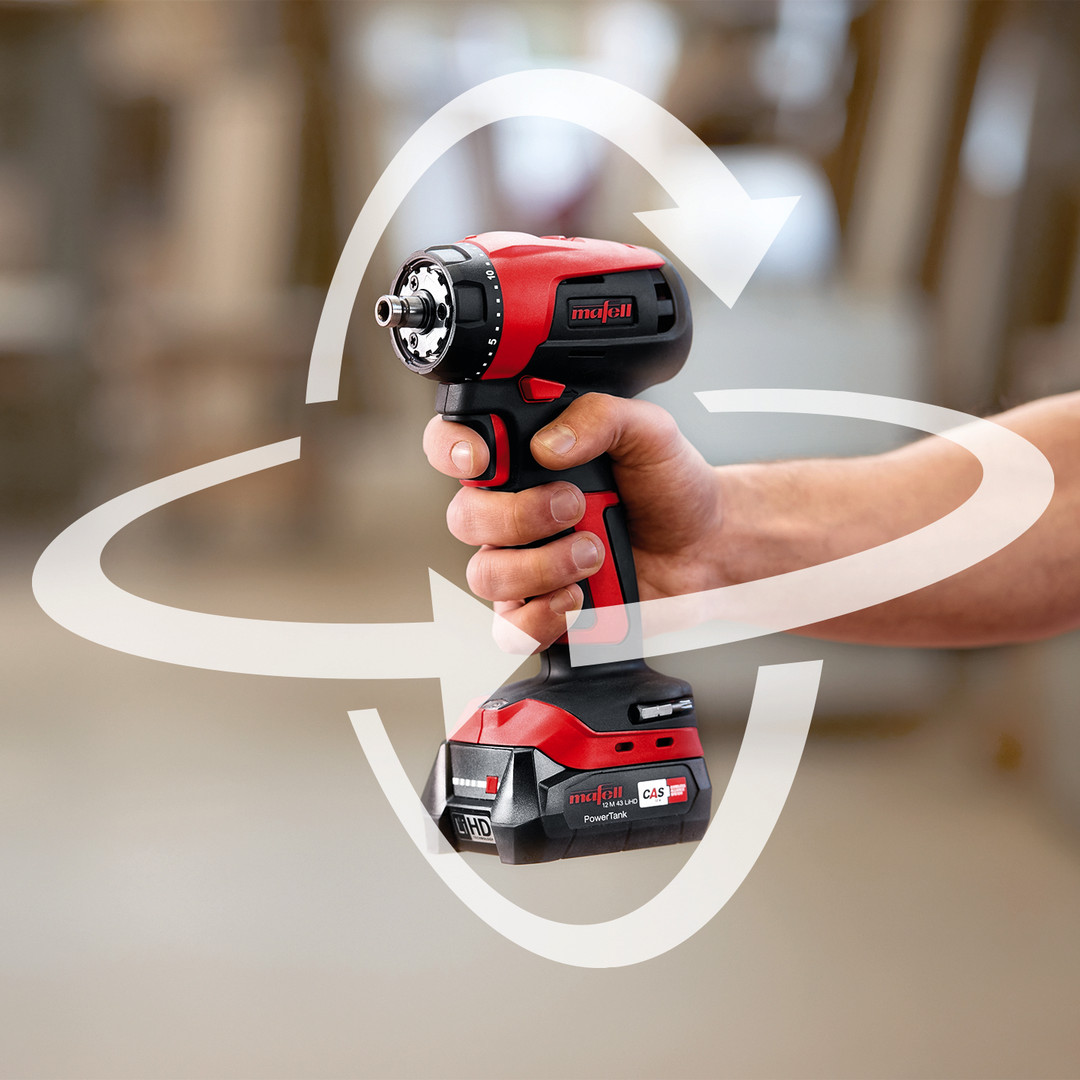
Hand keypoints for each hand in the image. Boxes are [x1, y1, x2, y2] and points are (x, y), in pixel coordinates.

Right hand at [423, 393, 724, 648]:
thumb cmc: (671, 487)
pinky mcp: (542, 610)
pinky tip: (578, 598)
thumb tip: (550, 443)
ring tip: (593, 554)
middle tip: (575, 506)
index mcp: (525, 459)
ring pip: (485, 575)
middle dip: (518, 516)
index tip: (482, 459)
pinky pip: (508, 627)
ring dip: (541, 567)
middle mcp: (514, 510)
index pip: (455, 447)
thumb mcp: (648, 432)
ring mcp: (525, 562)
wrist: (706, 546)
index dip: (452, 451)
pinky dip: (542, 618)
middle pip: (465, 517)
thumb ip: (600, 417)